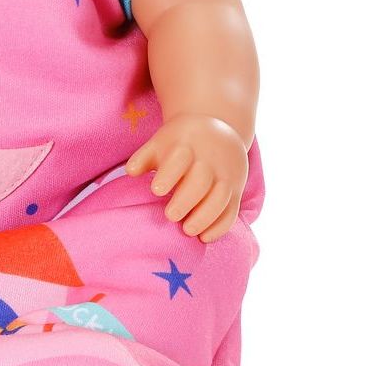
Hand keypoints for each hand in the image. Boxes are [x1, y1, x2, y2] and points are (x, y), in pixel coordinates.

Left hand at [125, 113, 248, 242]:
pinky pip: (232, 209)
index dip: (169, 174)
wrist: (219, 128)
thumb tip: (130, 172)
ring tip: (188, 231)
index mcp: (188, 145)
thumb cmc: (180, 142)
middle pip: (202, 180)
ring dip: (206, 217)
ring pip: (220, 197)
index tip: (156, 190)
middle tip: (170, 216)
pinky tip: (205, 237)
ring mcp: (226, 175)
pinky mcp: (236, 189)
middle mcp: (210, 160)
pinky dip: (221, 226)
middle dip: (187, 200)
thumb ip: (144, 157)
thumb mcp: (161, 142)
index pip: (180, 158)